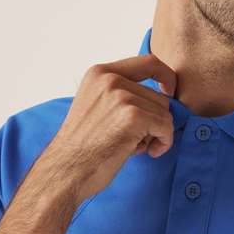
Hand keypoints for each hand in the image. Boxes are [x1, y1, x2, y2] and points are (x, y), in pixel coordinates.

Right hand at [48, 53, 176, 205]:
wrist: (65, 172)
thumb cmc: (83, 146)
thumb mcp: (96, 105)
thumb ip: (121, 93)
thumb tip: (162, 94)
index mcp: (100, 73)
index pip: (148, 61)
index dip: (166, 76)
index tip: (168, 92)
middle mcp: (110, 79)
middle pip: (159, 95)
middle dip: (154, 119)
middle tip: (136, 139)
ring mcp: (121, 97)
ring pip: (164, 112)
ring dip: (156, 133)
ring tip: (134, 145)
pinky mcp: (133, 116)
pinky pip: (166, 126)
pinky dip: (164, 142)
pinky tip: (148, 152)